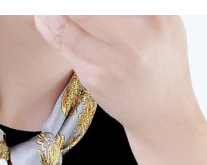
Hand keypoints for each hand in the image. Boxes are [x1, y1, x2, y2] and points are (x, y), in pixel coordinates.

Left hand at [33, 15, 200, 140]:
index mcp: (155, 18)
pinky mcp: (93, 79)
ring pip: (65, 27)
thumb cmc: (162, 59)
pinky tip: (43, 14)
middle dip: (63, 3)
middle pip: (84, 10)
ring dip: (48, 9)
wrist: (160, 113)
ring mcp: (110, 63)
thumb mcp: (164, 21)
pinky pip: (63, 47)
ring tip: (42, 4)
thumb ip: (136, 3)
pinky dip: (48, 27)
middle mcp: (134, 42)